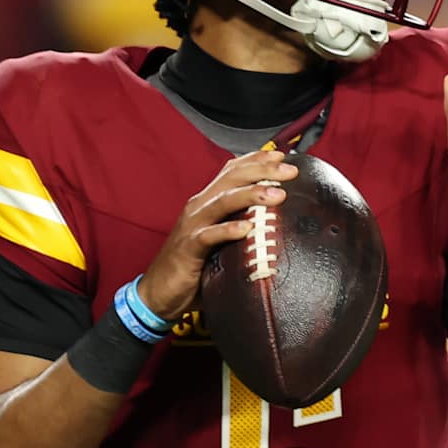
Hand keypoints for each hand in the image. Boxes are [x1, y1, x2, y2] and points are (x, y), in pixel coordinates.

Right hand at [138, 149, 297, 318]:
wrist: (158, 293)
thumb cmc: (193, 267)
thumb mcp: (220, 240)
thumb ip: (239, 225)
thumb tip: (273, 222)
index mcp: (207, 202)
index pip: (232, 171)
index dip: (256, 160)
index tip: (282, 155)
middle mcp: (199, 207)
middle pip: (232, 179)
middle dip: (262, 171)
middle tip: (289, 170)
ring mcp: (192, 226)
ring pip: (223, 202)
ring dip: (251, 195)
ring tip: (277, 194)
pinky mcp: (188, 248)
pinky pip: (209, 236)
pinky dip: (228, 230)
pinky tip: (247, 228)